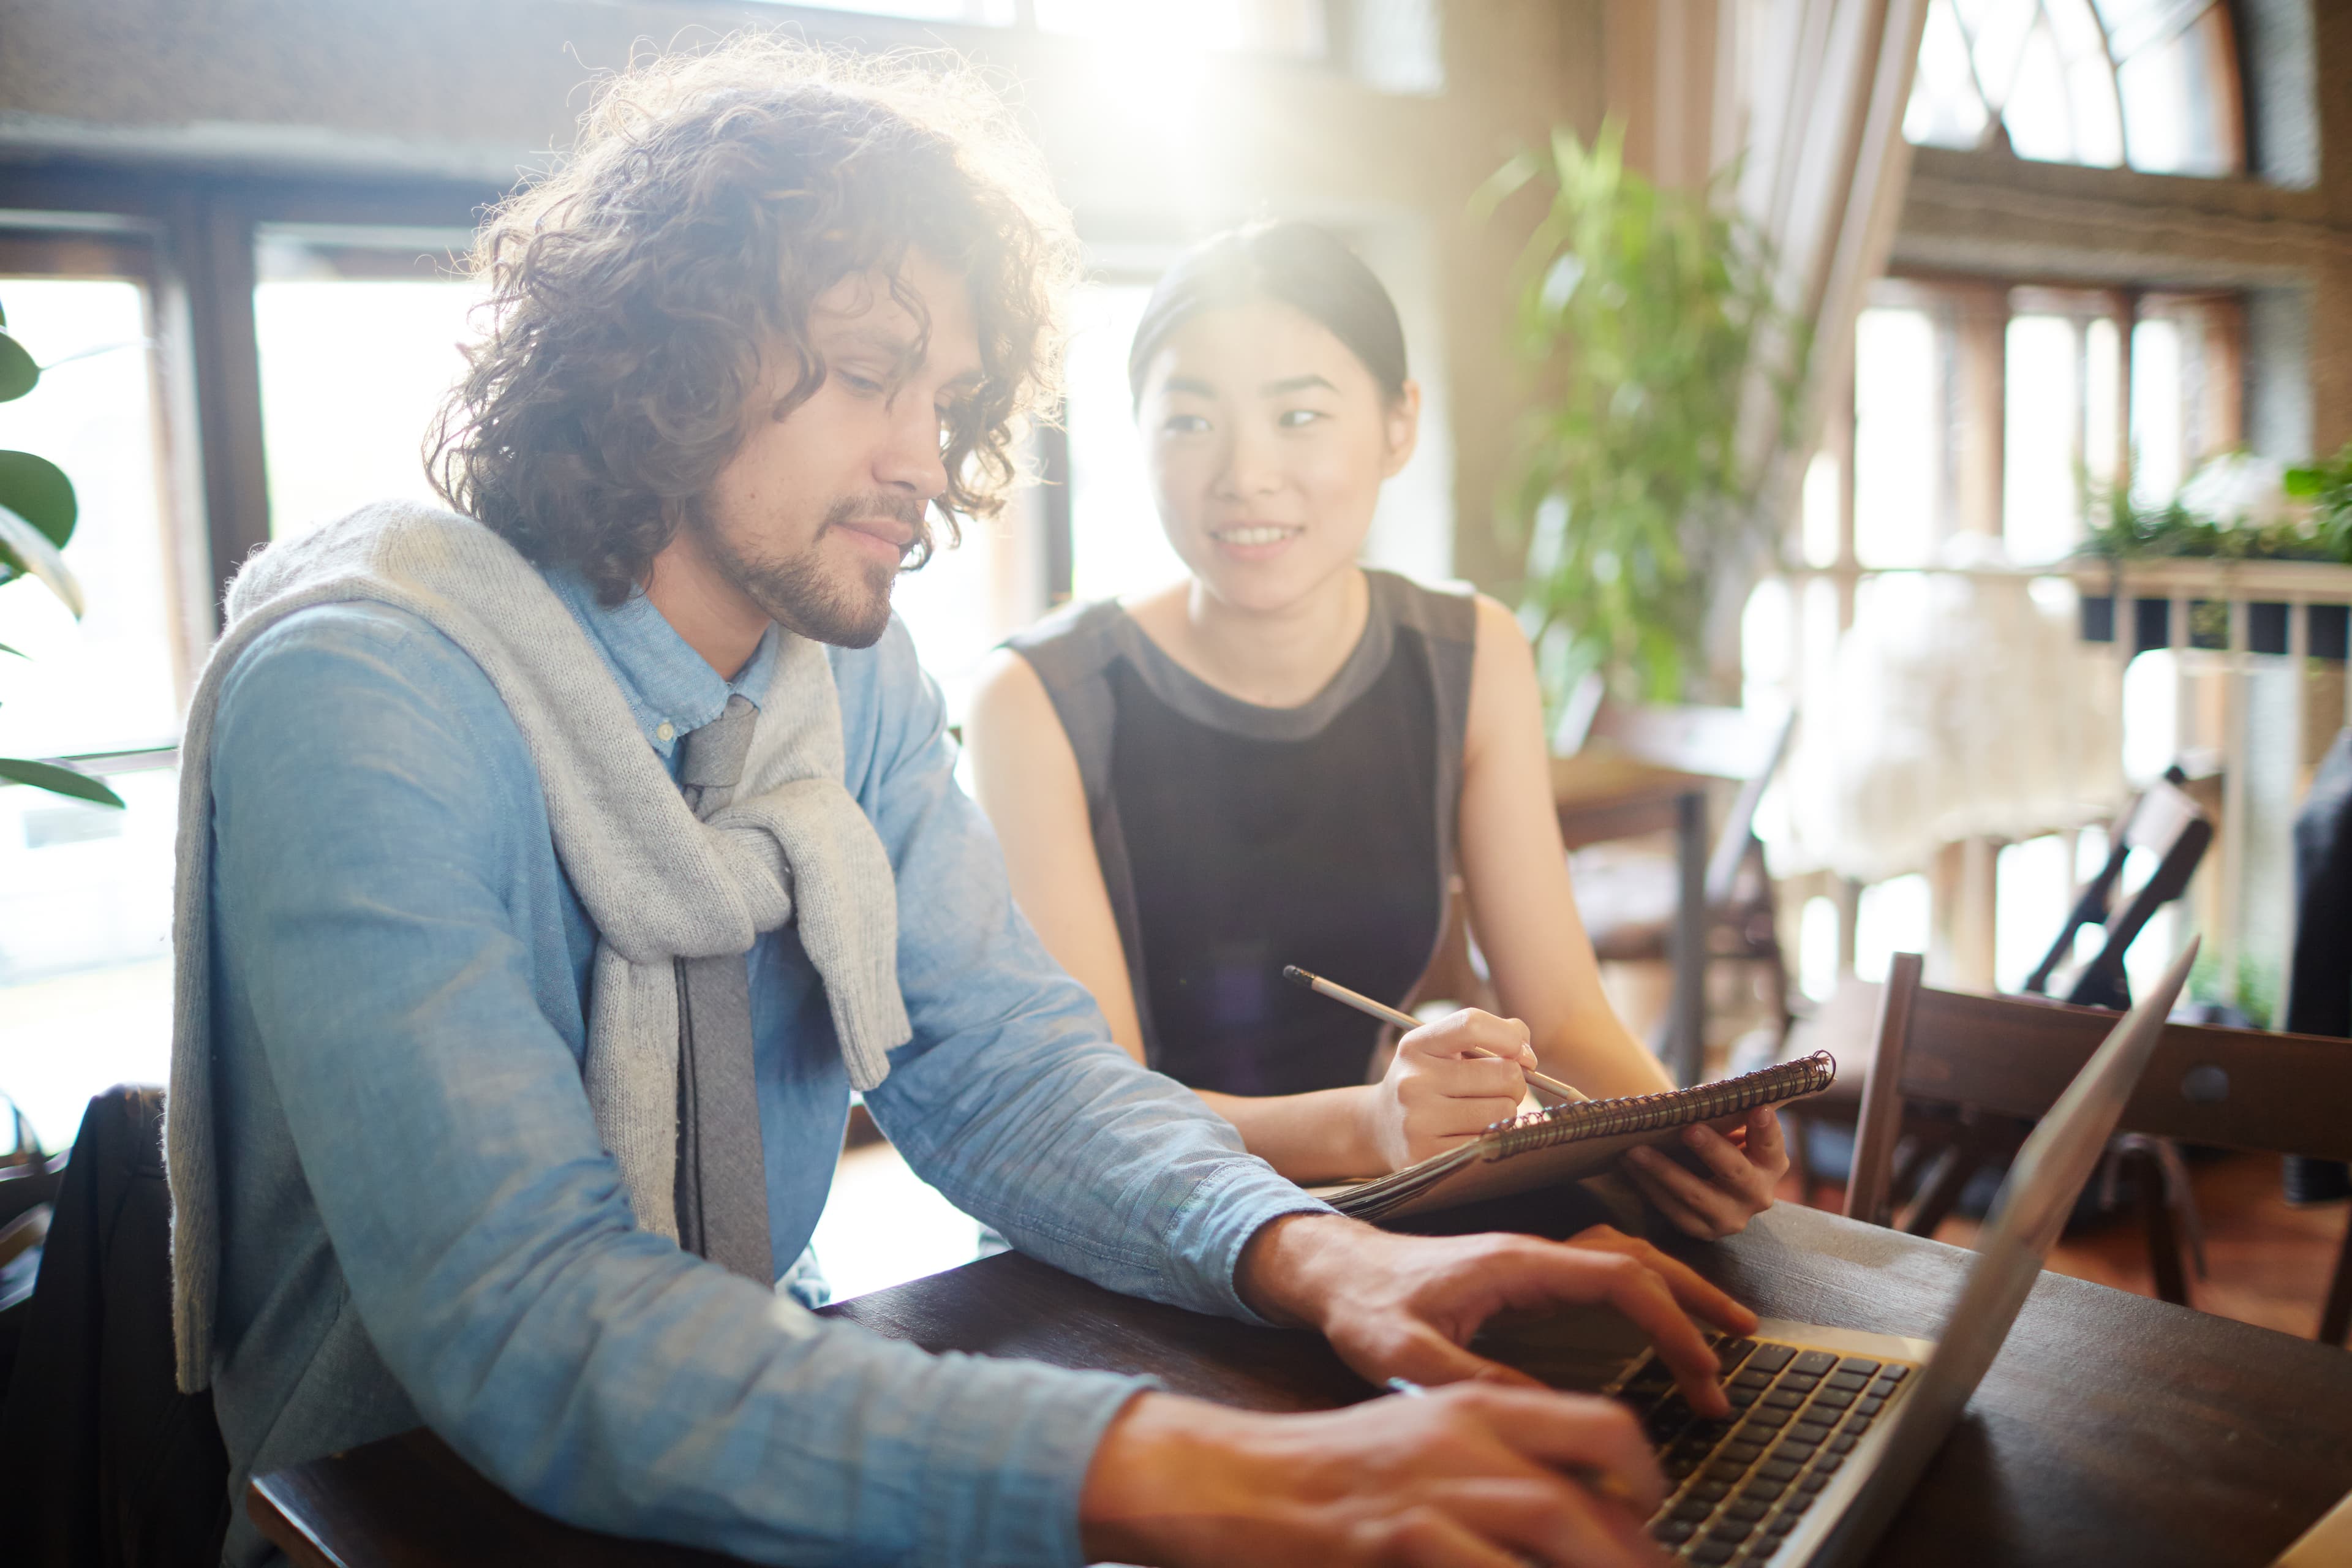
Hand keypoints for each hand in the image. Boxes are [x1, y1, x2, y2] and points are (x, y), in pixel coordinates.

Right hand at [1080, 1384, 1668, 1567]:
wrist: (1242, 1482)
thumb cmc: (1338, 1470)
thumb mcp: (1428, 1437)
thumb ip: (1501, 1460)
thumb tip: (1580, 1506)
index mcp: (1478, 1406)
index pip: (1602, 1425)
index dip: (1647, 1477)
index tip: (1653, 1513)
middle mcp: (1467, 1443)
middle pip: (1591, 1501)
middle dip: (1636, 1553)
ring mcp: (1435, 1498)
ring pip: (1560, 1533)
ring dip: (1601, 1567)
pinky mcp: (1402, 1544)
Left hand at [1237, 1214, 1755, 1418]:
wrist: (1331, 1269)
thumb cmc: (1363, 1307)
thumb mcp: (1405, 1355)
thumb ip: (1471, 1377)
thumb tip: (1547, 1410)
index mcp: (1517, 1264)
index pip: (1621, 1280)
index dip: (1673, 1324)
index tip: (1704, 1374)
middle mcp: (1534, 1254)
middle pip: (1639, 1259)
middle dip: (1696, 1300)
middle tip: (1742, 1348)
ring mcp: (1532, 1262)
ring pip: (1626, 1258)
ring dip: (1678, 1290)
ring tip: (1724, 1332)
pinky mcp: (1525, 1276)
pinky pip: (1604, 1272)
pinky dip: (1646, 1291)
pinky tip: (1663, 1321)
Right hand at [1361, 1008, 1537, 1171]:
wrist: (1381, 1127)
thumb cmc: (1430, 1082)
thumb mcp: (1446, 1049)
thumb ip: (1493, 1035)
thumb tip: (1528, 1057)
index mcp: (1417, 1046)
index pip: (1472, 1025)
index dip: (1510, 1038)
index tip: (1522, 1055)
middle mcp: (1412, 1081)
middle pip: (1503, 1074)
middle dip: (1514, 1084)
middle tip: (1499, 1091)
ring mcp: (1417, 1121)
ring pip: (1502, 1113)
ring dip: (1505, 1114)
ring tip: (1483, 1113)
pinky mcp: (1426, 1156)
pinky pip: (1489, 1144)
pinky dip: (1491, 1140)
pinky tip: (1472, 1135)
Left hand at [1621, 1108, 1788, 1239]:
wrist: (1709, 1186)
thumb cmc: (1719, 1145)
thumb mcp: (1732, 1131)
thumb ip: (1728, 1116)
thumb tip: (1703, 1096)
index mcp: (1771, 1164)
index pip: (1771, 1145)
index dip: (1767, 1129)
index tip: (1758, 1109)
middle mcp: (1758, 1195)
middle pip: (1735, 1172)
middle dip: (1712, 1150)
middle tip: (1689, 1129)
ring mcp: (1731, 1218)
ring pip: (1695, 1194)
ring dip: (1663, 1170)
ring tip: (1636, 1149)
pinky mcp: (1702, 1231)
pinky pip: (1673, 1209)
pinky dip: (1649, 1186)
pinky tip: (1630, 1166)